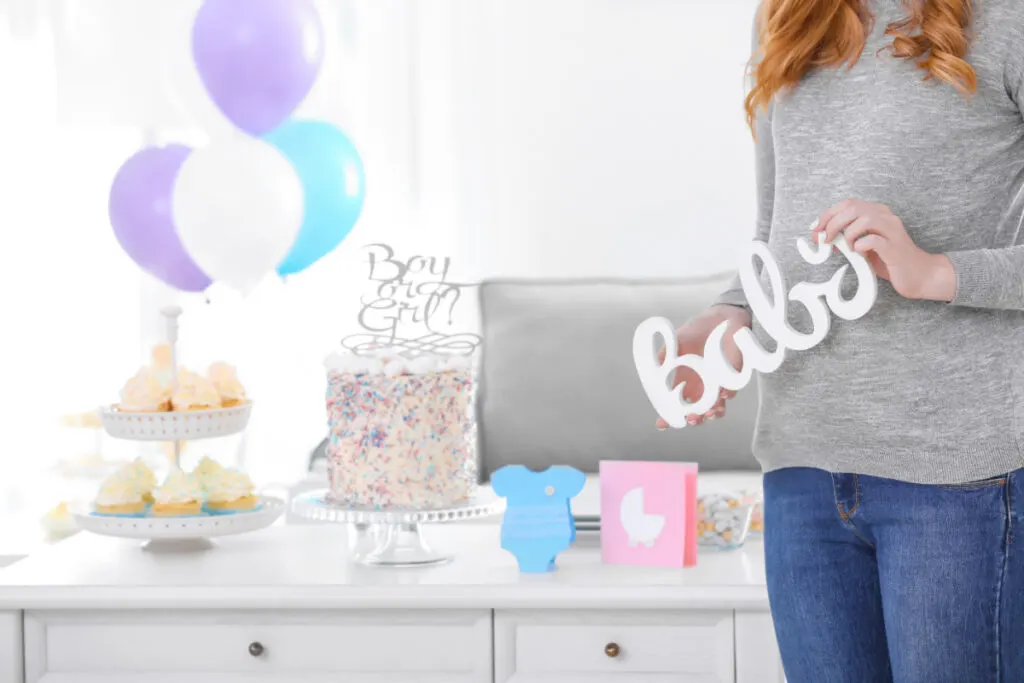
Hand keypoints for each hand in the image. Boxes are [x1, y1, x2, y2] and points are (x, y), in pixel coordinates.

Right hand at [655, 305, 749, 429]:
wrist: (722, 316)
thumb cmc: (698, 329)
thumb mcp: (677, 340)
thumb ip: (665, 354)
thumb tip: (654, 370)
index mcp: (685, 379)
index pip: (675, 402)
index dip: (668, 415)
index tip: (661, 424)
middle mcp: (702, 385)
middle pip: (697, 410)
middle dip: (694, 418)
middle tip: (690, 419)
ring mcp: (718, 382)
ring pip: (716, 406)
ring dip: (713, 412)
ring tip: (709, 413)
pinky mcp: (734, 375)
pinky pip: (732, 389)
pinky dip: (728, 394)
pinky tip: (723, 395)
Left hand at [812, 199, 955, 301]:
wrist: (919, 275)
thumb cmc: (889, 260)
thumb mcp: (864, 246)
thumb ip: (848, 238)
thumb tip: (825, 237)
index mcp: (877, 213)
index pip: (848, 203)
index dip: (828, 215)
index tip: (816, 230)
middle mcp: (886, 217)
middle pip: (853, 208)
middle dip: (832, 223)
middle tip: (824, 240)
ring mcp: (892, 231)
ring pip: (865, 219)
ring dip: (847, 234)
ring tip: (846, 248)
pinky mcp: (895, 248)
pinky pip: (874, 240)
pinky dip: (861, 245)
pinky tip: (859, 253)